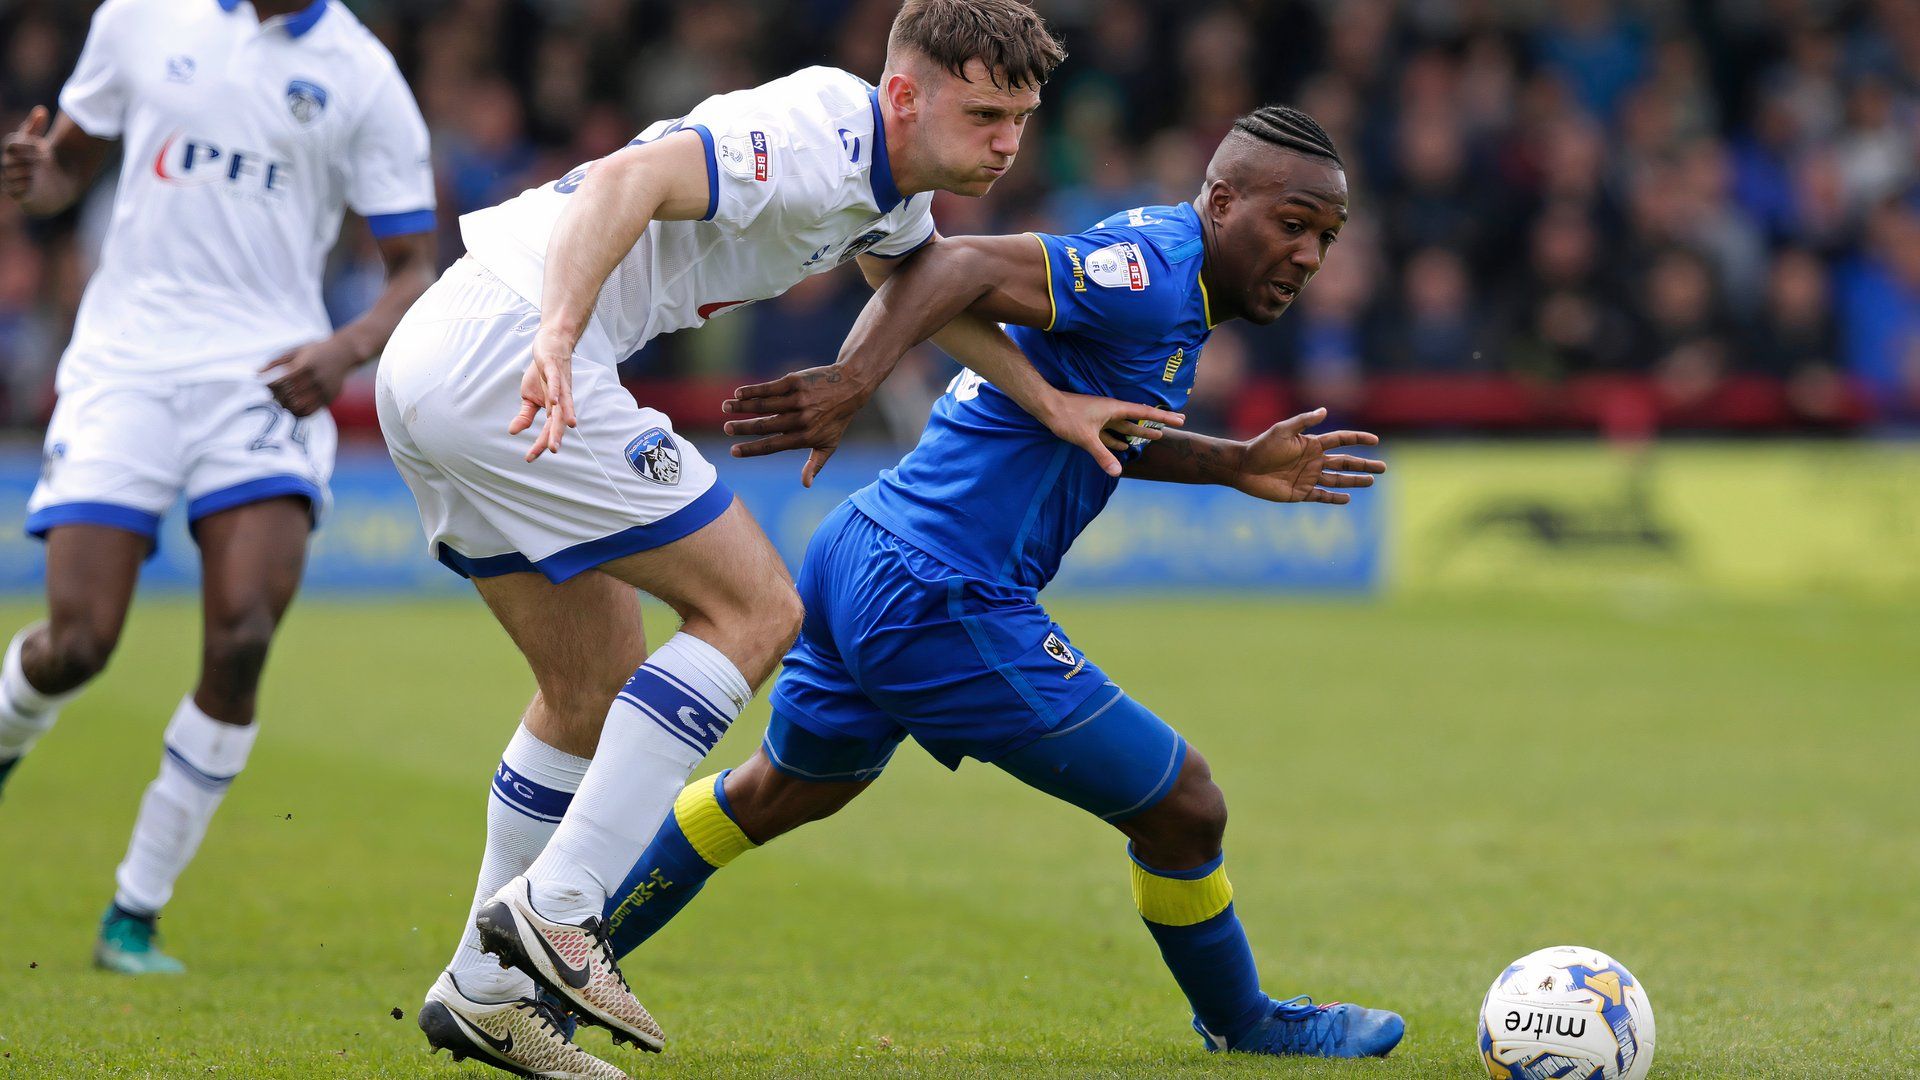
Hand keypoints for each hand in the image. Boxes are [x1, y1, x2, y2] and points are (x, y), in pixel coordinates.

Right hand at [2, 107, 50, 203]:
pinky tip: (35, 184)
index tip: (43, 146)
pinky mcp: (16, 194)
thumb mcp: (37, 141)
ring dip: (29, 173)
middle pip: (11, 160)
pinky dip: (26, 187)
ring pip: (13, 175)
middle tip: (44, 160)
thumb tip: (41, 109)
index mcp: (11, 150)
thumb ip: (36, 126)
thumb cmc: (40, 158)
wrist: (51, 183)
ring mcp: (9, 180)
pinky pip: (15, 191)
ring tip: (38, 173)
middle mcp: (7, 165)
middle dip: (30, 159)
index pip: (11, 145)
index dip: (27, 145)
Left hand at [261, 336, 360, 416]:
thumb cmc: (316, 350)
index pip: (282, 381)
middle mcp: (317, 378)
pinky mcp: (330, 398)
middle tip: (273, 395)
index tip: (267, 384)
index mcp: (307, 365)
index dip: (271, 385)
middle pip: (289, 394)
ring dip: (286, 406)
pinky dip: (298, 412)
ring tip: (283, 401)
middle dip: (277, 397)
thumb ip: (277, 362)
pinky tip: (293, 407)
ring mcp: (325, 390)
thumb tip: (257, 374)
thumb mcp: (296, 351)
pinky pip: (310, 411)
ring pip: (299, 406)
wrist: (344, 353)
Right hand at [508, 327, 577, 460]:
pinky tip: (554, 400)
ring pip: (562, 403)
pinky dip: (556, 391)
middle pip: (558, 420)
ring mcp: (559, 383)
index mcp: (553, 407)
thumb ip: (525, 415)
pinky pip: (556, 382)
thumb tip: (513, 432)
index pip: (547, 429)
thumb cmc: (542, 373)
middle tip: (553, 450)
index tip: (529, 458)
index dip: (539, 443)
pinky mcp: (554, 369)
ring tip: (566, 428)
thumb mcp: (529, 396)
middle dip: (556, 435)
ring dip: (563, 416)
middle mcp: (560, 398)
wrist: (551, 344)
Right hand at [722, 364, 880, 486]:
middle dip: (742, 428)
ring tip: (725, 407)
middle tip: (726, 429)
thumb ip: (815, 464)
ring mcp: (798, 400)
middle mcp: (801, 419)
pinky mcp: (795, 382)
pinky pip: (769, 388)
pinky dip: (752, 391)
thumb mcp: (830, 444)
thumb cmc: (837, 418)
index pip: (773, 446)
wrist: (850, 387)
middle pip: (765, 425)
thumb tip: (805, 485)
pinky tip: (738, 393)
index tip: (733, 451)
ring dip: (741, 406)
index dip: (751, 449)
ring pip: (764, 405)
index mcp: (805, 437)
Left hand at [1040, 391, 1185, 476]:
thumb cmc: (1066, 417)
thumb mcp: (1086, 438)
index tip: (1180, 419)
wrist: (1046, 407)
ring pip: (1125, 426)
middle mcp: (1111, 411)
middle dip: (1157, 422)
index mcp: (1114, 409)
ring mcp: (1101, 417)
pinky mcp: (1091, 424)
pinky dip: (1118, 439)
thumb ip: (1102, 455)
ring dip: (1139, 432)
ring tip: (1156, 437)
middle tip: (1177, 424)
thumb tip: (1118, 472)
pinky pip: (1110, 432)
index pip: (1145, 413)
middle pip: (1139, 418)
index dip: (1163, 417)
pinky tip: (1123, 446)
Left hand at [1233, 407, 1384, 504]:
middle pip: (1345, 462)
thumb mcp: (1282, 430)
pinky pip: (1322, 496)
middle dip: (1364, 464)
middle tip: (1383, 468)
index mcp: (1312, 444)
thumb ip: (1304, 421)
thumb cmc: (1261, 446)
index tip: (1375, 440)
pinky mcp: (1301, 493)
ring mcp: (1309, 477)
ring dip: (1355, 480)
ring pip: (1338, 479)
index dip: (1358, 439)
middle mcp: (1314, 461)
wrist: (1243, 468)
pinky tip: (1347, 498)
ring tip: (1371, 481)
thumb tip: (1325, 410)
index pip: (1341, 440)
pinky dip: (1334, 498)